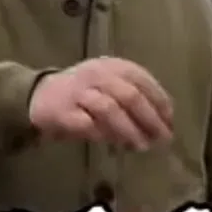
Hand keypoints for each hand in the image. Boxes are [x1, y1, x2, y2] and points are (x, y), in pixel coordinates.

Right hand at [29, 57, 172, 148]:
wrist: (41, 95)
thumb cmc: (84, 94)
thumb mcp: (111, 86)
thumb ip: (135, 97)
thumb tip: (164, 121)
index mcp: (112, 66)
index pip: (142, 80)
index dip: (160, 101)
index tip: (171, 122)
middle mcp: (96, 75)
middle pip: (129, 95)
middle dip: (150, 119)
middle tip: (162, 138)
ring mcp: (78, 93)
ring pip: (109, 108)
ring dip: (129, 129)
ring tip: (141, 146)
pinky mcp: (63, 112)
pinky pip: (87, 124)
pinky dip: (103, 135)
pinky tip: (114, 144)